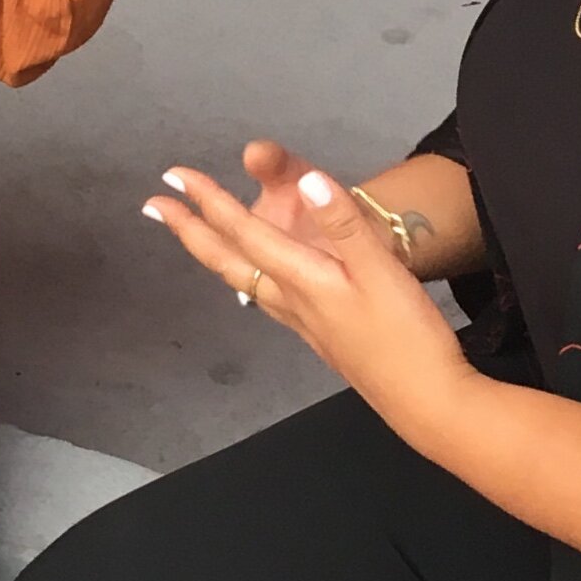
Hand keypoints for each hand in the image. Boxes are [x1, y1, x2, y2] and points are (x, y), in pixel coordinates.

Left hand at [143, 159, 471, 442]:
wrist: (426, 403)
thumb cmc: (407, 336)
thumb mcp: (382, 270)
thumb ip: (345, 224)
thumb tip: (307, 179)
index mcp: (302, 280)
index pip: (244, 232)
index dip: (208, 201)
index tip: (174, 177)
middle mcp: (291, 302)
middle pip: (228, 261)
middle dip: (190, 230)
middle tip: (154, 205)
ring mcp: (303, 324)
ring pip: (243, 281)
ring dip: (213, 253)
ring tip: (195, 237)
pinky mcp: (320, 337)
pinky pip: (266, 297)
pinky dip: (246, 276)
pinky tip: (257, 280)